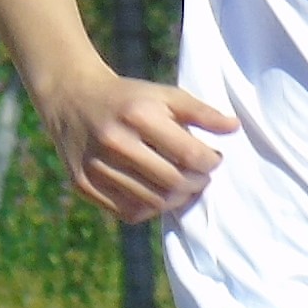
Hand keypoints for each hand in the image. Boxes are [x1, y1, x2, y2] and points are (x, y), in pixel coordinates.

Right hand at [34, 64, 237, 222]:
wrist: (72, 98)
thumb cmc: (129, 98)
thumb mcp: (164, 95)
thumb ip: (201, 112)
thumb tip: (234, 128)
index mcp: (138, 114)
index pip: (190, 155)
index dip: (211, 163)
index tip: (213, 159)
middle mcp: (115, 141)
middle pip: (172, 182)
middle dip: (197, 184)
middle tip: (201, 177)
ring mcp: (96, 165)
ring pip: (152, 202)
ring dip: (177, 199)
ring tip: (183, 185)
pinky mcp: (83, 183)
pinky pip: (128, 211)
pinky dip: (150, 208)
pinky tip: (157, 193)